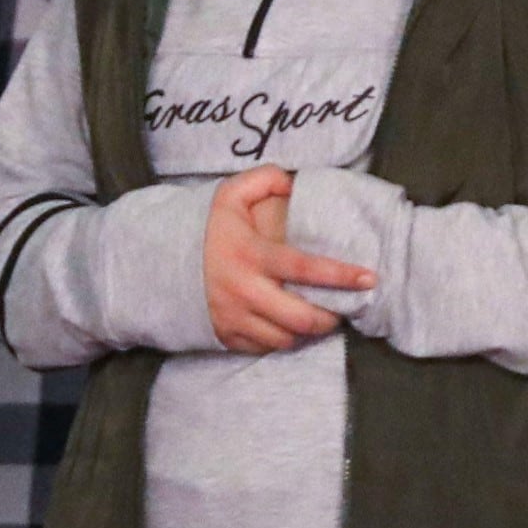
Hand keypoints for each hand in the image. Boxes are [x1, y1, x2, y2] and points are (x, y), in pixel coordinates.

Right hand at [203, 166, 375, 353]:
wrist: (157, 264)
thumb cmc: (203, 229)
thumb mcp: (229, 194)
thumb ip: (264, 179)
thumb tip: (295, 181)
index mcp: (251, 255)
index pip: (305, 269)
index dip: (340, 276)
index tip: (369, 279)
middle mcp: (244, 291)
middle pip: (301, 318)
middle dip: (331, 318)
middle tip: (344, 309)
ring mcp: (234, 318)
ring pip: (286, 339)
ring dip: (309, 332)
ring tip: (320, 318)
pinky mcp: (226, 336)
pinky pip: (266, 349)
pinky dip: (284, 341)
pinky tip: (291, 327)